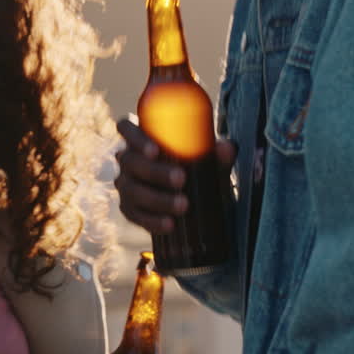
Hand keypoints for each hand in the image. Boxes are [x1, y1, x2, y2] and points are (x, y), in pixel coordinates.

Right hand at [114, 115, 234, 233]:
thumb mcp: (208, 160)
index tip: (155, 150)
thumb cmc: (196, 169)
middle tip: (181, 179)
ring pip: (132, 190)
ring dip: (157, 199)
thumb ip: (218, 154)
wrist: (195, 200)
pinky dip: (152, 221)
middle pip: (130, 161)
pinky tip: (170, 224)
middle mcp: (128, 160)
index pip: (126, 128)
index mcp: (141, 139)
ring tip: (183, 205)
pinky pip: (134, 215)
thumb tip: (227, 148)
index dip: (135, 137)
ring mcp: (126, 185)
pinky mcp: (129, 209)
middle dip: (154, 172)